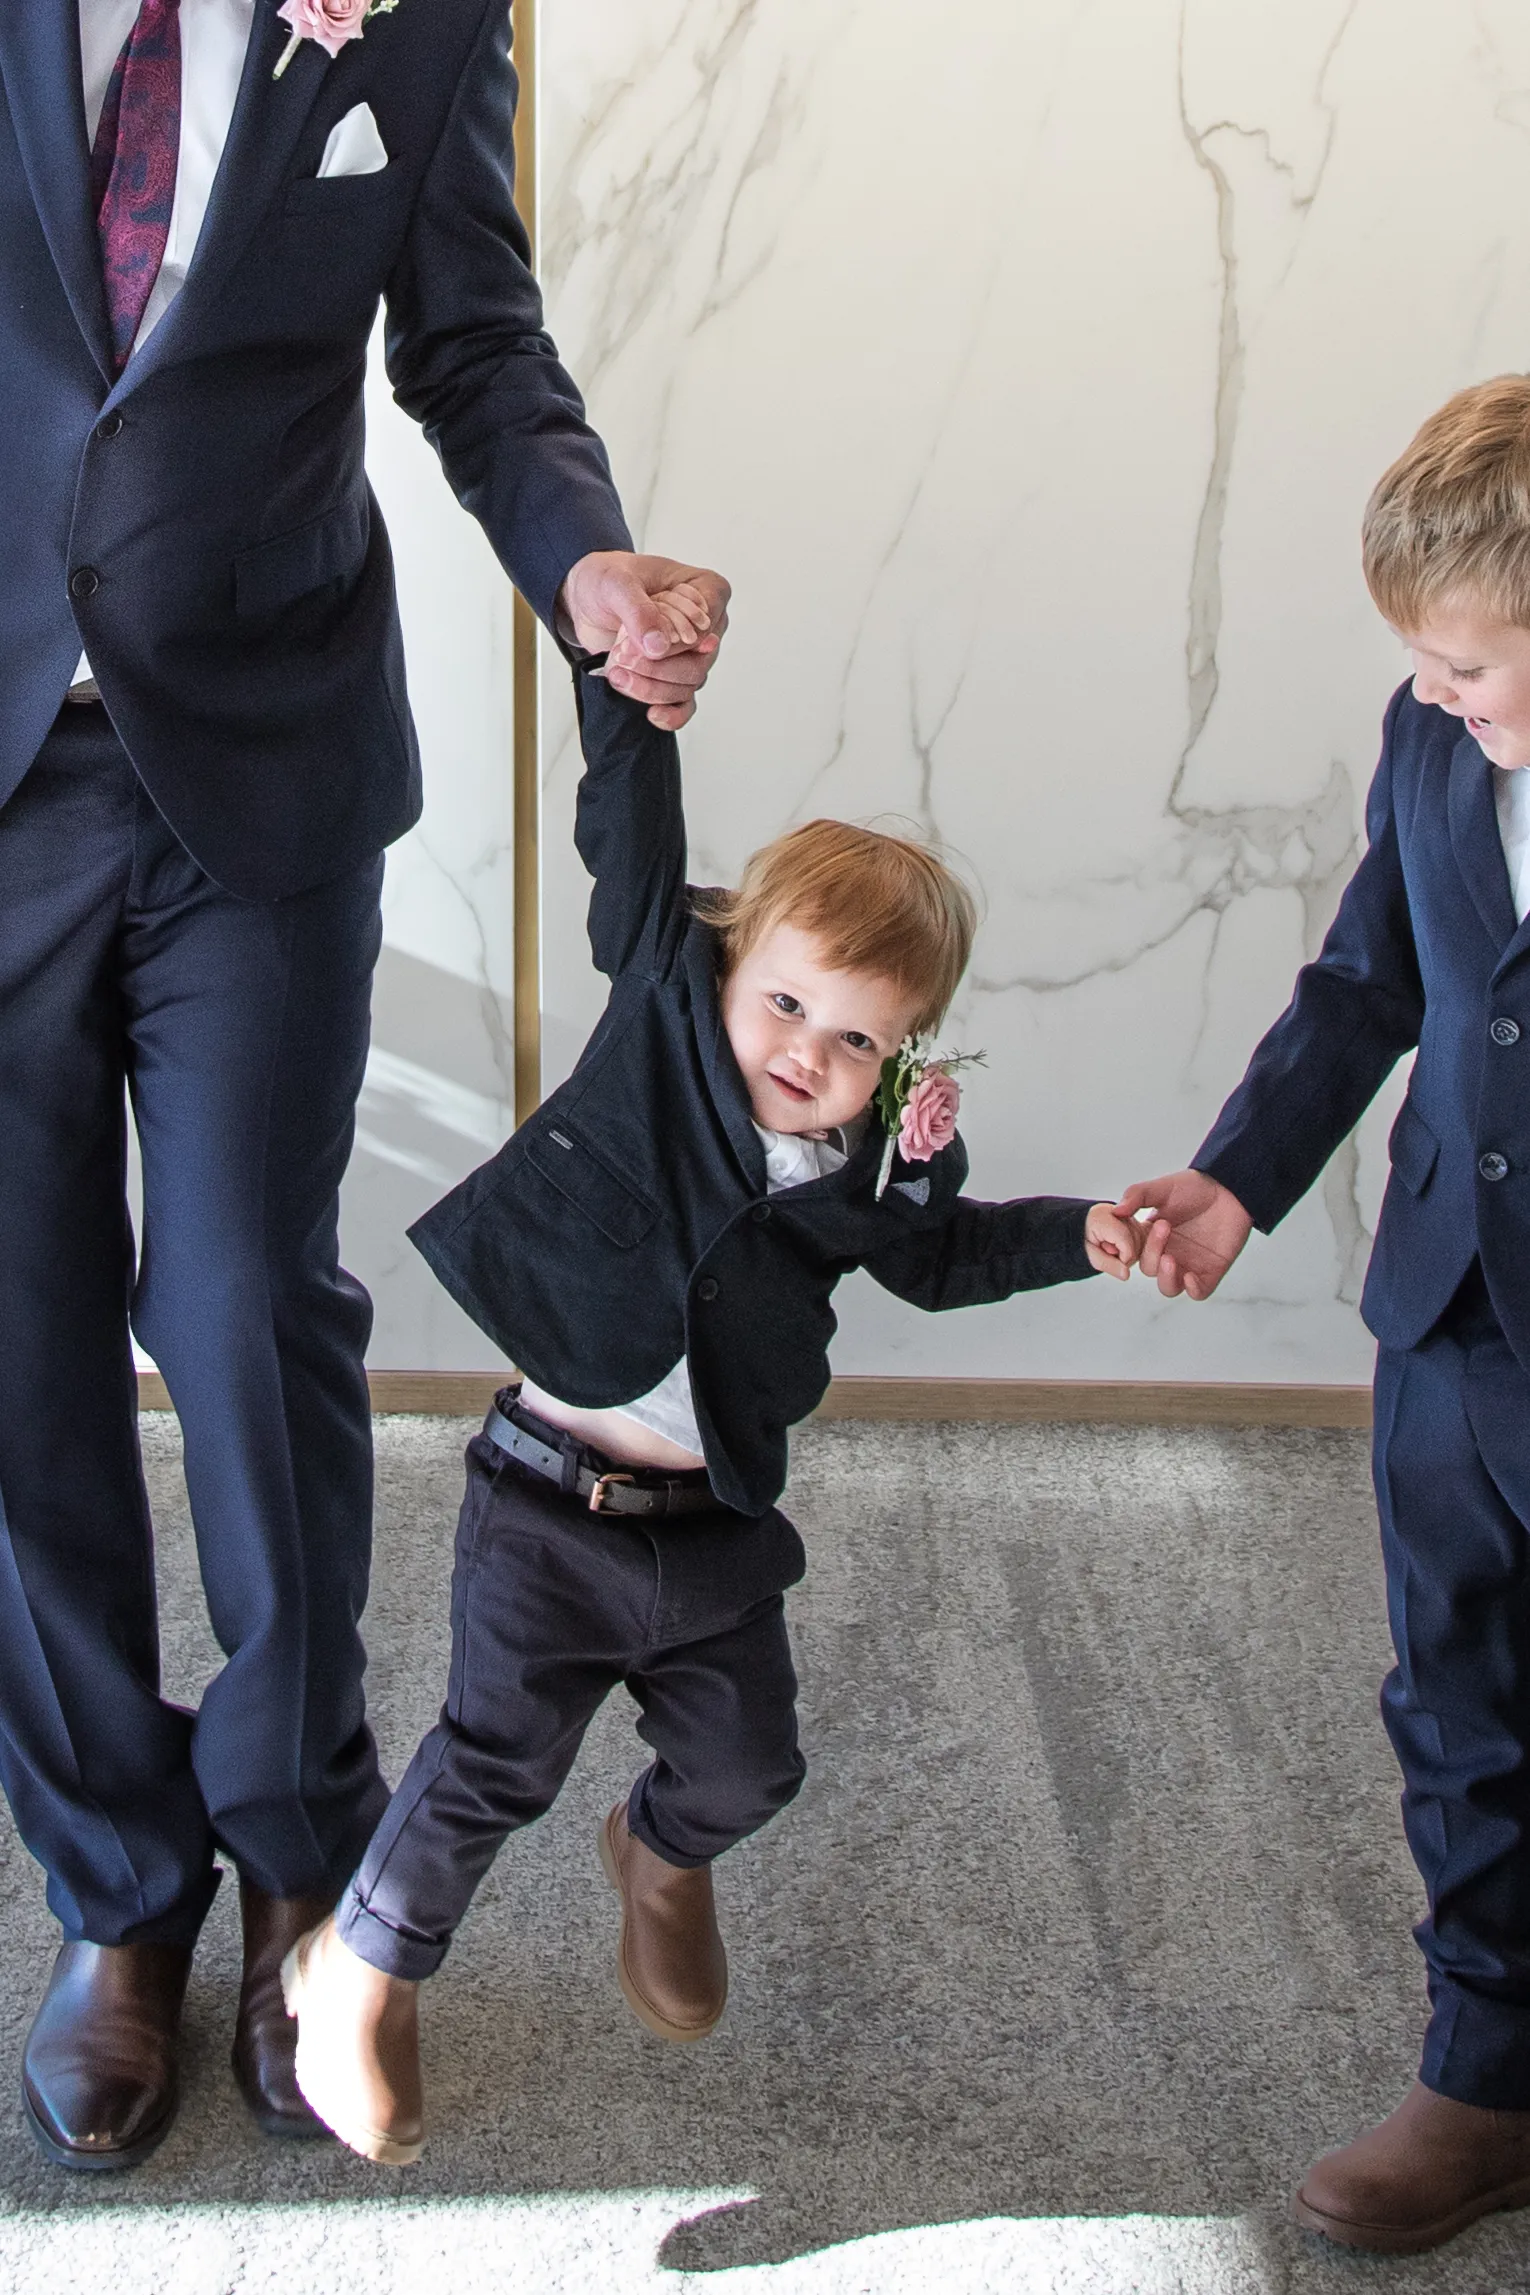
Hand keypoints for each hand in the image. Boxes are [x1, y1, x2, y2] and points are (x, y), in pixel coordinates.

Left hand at [557, 551, 730, 729]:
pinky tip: (653, 715)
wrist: (585, 599)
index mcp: (705, 590)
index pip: (706, 627)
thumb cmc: (607, 580)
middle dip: (658, 668)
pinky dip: (671, 714)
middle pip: (699, 662)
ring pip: (688, 685)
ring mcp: (692, 654)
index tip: (645, 645)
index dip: (675, 643)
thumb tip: (658, 646)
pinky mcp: (674, 676)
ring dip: (651, 687)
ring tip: (618, 674)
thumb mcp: (617, 584)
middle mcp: (706, 625)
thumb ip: (639, 611)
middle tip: (622, 657)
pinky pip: (685, 704)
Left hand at [1084, 1202, 1141, 1281]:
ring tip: (1113, 1248)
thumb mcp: (1090, 1256)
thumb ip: (1108, 1265)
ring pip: (1144, 1242)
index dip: (1123, 1259)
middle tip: (1108, 1252)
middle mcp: (1120, 1211)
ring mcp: (1130, 1215)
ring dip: (1131, 1252)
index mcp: (1104, 1217)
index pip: (1127, 1244)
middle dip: (1125, 1256)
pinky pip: (1145, 1239)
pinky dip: (1136, 1248)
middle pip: (1137, 1244)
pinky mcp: (1137, 1220)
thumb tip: (1126, 1274)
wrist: (1082, 1228)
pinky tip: (1124, 1247)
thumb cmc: (1084, 1240)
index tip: (1110, 1257)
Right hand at [1113, 1169, 1252, 1299]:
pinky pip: (1198, 1292)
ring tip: (1169, 1258)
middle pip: (1150, 1268)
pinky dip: (1192, 1289)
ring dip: (1165, 1278)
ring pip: (1169, 1287)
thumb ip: (1137, 1196)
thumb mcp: (1161, 1188)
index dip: (1131, 1248)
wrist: (1229, 1188)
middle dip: (1152, 1252)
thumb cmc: (1196, 1187)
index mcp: (1152, 1237)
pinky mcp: (1211, 1271)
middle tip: (1164, 1227)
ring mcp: (1189, 1264)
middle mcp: (1168, 1253)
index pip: (1133, 1253)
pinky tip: (1190, 1275)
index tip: (1137, 1230)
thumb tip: (1116, 1211)